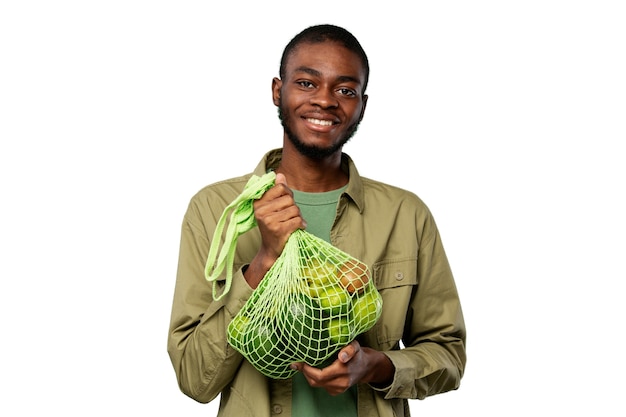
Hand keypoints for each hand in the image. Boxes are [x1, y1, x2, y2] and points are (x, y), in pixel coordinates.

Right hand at [244, 173, 305, 287]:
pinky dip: (301, 224)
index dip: (287, 193)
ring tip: (292, 223)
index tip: (285, 202)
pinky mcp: (278, 230)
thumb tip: (280, 175)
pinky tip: (299, 228)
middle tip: (289, 216)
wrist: (271, 249)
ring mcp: (269, 221)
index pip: (280, 188)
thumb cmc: (273, 225)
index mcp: (258, 203)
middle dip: (293, 207)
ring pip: (295, 210)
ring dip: (298, 217)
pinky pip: (298, 220)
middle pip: (289, 199)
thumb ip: (277, 191)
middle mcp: (261, 211)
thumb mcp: (272, 207)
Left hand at [290, 340, 394, 395]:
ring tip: (303, 365)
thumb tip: (342, 356)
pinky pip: (321, 386)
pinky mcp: (337, 391)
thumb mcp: (355, 346)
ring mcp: (339, 388)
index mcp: (343, 371)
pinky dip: (314, 379)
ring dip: (308, 375)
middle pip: (315, 381)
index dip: (307, 370)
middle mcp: (340, 382)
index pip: (320, 375)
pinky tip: (312, 370)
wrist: (366, 367)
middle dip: (304, 372)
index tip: (298, 362)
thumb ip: (349, 349)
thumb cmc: (358, 354)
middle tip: (297, 363)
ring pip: (317, 385)